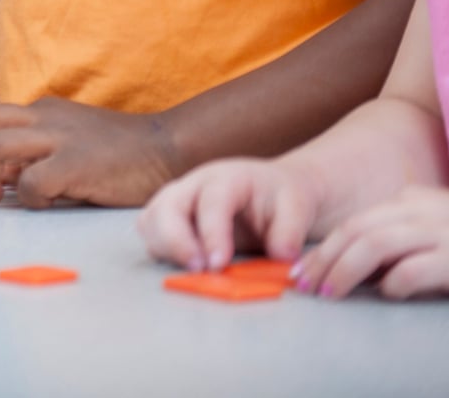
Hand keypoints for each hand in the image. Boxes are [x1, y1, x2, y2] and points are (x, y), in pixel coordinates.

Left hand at [0, 96, 180, 207]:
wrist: (169, 149)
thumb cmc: (119, 155)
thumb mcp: (68, 142)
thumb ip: (34, 154)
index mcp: (40, 112)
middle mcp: (44, 118)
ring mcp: (60, 138)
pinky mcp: (77, 164)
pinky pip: (32, 182)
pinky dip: (27, 198)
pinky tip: (41, 204)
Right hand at [138, 158, 318, 270]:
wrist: (272, 191)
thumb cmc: (281, 198)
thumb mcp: (298, 207)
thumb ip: (290, 232)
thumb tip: (280, 259)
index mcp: (226, 178)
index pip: (211, 201)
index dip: (212, 233)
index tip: (219, 264)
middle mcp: (193, 185)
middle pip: (166, 207)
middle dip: (176, 241)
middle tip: (199, 269)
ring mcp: (176, 201)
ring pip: (150, 221)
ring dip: (165, 248)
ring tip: (194, 270)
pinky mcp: (168, 219)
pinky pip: (151, 234)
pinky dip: (162, 252)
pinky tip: (187, 267)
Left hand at [294, 185, 448, 299]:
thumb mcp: (425, 221)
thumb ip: (391, 233)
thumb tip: (352, 264)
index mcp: (404, 201)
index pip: (352, 222)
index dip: (323, 247)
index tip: (303, 269)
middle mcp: (416, 212)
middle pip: (355, 231)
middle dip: (324, 259)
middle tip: (306, 285)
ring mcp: (436, 233)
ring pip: (374, 245)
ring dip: (345, 271)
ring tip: (330, 293)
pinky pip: (412, 270)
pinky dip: (392, 284)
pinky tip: (387, 294)